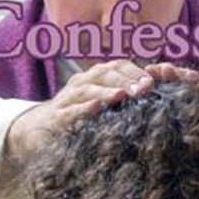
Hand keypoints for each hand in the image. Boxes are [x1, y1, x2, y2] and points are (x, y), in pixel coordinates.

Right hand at [7, 60, 198, 160]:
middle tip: (146, 88)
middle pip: (106, 73)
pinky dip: (83, 109)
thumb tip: (157, 98)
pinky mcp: (57, 117)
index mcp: (97, 78)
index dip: (138, 71)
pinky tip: (96, 109)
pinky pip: (70, 111)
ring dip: (107, 90)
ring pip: (88, 89)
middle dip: (127, 79)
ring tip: (123, 95)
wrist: (39, 132)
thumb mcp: (104, 106)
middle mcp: (82, 83)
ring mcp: (68, 99)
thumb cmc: (80, 118)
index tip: (158, 80)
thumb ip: (126, 99)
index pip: (120, 67)